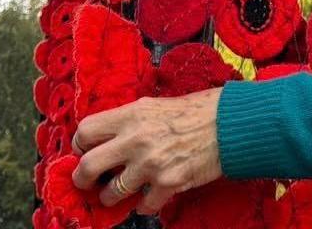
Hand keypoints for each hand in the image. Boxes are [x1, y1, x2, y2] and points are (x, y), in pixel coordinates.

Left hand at [70, 90, 223, 216]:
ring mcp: (151, 164)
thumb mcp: (156, 105)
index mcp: (131, 115)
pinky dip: (145, 205)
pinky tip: (151, 197)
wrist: (231, 124)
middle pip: (88, 166)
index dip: (80, 146)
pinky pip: (143, 205)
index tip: (84, 152)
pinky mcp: (168, 183)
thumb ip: (130, 121)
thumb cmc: (198, 110)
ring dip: (112, 197)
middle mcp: (136, 139)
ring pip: (112, 192)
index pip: (85, 132)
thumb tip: (108, 138)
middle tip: (87, 182)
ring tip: (119, 193)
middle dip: (82, 179)